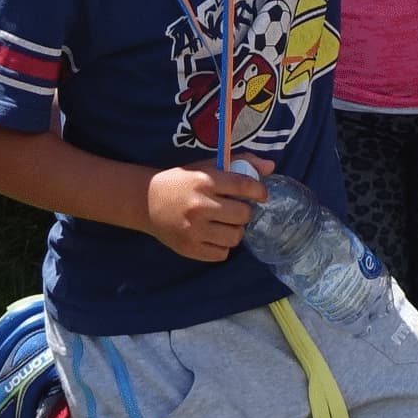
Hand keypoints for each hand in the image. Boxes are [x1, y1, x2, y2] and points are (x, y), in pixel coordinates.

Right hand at [143, 159, 265, 260]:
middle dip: (244, 212)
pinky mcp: (189, 249)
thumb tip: (271, 167)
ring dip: (235, 230)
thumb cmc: (182, 182)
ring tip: (225, 224)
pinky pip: (222, 254)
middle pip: (243, 215)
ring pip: (235, 237)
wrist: (147, 201)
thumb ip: (240, 163)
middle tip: (236, 210)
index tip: (261, 195)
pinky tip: (214, 235)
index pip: (243, 186)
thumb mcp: (206, 167)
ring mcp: (194, 230)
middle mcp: (200, 206)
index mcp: (205, 182)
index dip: (259, 191)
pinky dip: (223, 246)